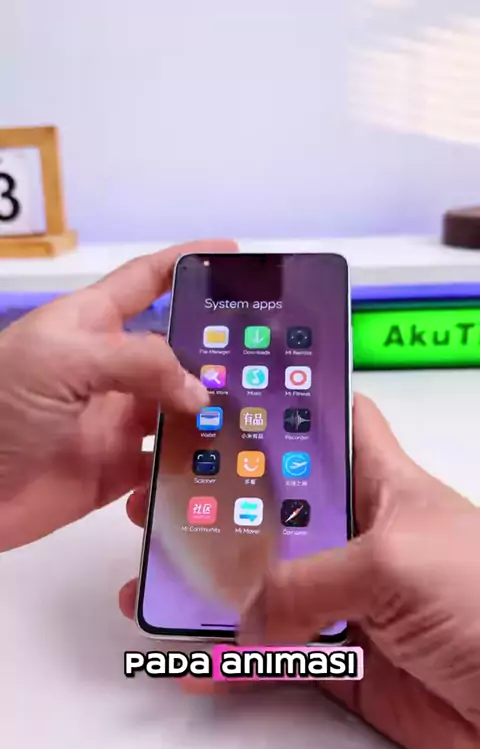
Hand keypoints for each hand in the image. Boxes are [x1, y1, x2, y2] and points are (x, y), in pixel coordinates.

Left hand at [0, 239, 235, 550]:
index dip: (186, 263)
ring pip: (181, 413)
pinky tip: (210, 476)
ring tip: (253, 424)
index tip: (232, 255)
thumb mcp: (62, 361)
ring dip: (211, 419)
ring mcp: (116, 420)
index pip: (146, 281)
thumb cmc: (2, 408)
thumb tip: (200, 394)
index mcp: (91, 325)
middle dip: (218, 355)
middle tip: (267, 363)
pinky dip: (187, 472)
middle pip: (177, 353)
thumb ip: (137, 363)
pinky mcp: (118, 470)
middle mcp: (110, 369)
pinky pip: (165, 467)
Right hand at [121, 394, 479, 748]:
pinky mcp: (344, 659)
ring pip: (269, 586)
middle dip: (225, 503)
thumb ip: (307, 582)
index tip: (228, 402)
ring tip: (163, 573)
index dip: (288, 410)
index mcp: (385, 488)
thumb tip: (248, 612)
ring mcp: (351, 599)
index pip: (334, 427)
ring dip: (217, 585)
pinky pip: (275, 655)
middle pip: (282, 510)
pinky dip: (234, 660)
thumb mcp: (393, 565)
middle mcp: (364, 538)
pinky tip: (199, 658)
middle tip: (167, 493)